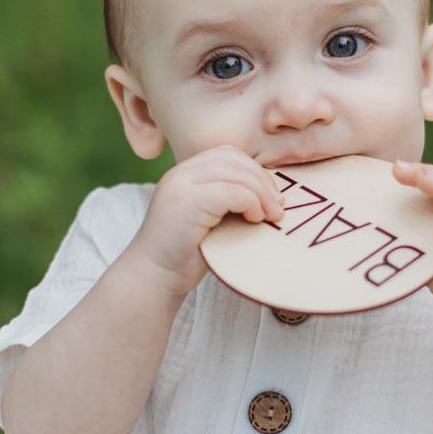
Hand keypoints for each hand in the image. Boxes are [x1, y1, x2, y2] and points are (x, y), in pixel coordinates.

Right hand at [129, 145, 285, 299]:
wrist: (154, 277)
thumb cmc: (184, 256)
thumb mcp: (209, 220)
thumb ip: (228, 202)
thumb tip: (270, 196)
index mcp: (184, 175)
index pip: (226, 155)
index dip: (254, 171)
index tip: (270, 196)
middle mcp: (180, 174)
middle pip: (233, 158)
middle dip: (262, 180)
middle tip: (278, 206)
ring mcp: (182, 185)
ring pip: (236, 173)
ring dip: (262, 193)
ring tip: (272, 216)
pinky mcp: (189, 202)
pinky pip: (234, 192)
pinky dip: (252, 203)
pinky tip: (256, 219)